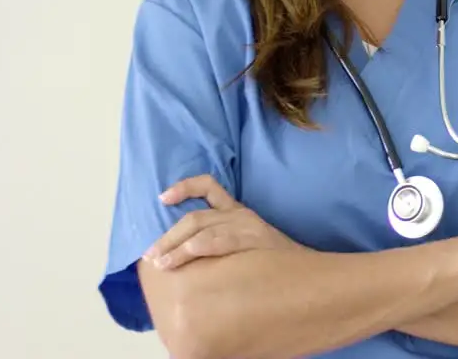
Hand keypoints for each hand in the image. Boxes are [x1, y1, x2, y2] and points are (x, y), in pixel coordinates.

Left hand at [141, 174, 300, 269]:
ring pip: (200, 227)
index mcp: (237, 211)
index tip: (162, 198)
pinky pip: (218, 239)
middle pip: (194, 217)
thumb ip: (223, 242)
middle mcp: (239, 213)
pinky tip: (185, 254)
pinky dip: (197, 245)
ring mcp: (246, 224)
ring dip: (176, 247)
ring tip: (161, 263)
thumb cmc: (273, 264)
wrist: (307, 272)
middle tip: (150, 256)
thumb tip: (185, 255)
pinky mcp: (252, 238)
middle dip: (167, 237)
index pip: (208, 186)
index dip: (184, 188)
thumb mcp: (249, 245)